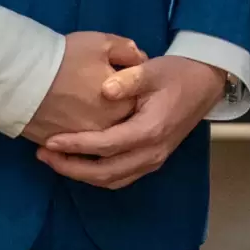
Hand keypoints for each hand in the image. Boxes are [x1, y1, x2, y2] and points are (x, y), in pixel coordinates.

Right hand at [21, 31, 145, 146]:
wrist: (19, 75)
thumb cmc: (64, 58)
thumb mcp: (103, 44)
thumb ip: (129, 53)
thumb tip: (140, 61)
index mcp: (122, 107)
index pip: (136, 105)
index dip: (128, 93)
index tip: (118, 83)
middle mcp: (105, 130)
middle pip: (117, 126)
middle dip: (112, 114)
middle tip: (97, 97)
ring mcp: (79, 142)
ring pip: (93, 141)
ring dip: (92, 132)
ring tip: (81, 113)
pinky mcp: (56, 148)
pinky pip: (69, 150)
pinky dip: (70, 142)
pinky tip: (65, 128)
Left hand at [35, 55, 229, 189]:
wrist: (205, 83)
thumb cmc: (177, 74)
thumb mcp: (153, 69)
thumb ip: (129, 78)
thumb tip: (104, 89)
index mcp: (151, 130)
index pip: (106, 146)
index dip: (76, 145)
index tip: (50, 141)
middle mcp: (152, 152)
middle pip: (105, 173)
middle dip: (71, 167)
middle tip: (44, 154)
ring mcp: (154, 159)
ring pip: (111, 180)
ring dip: (81, 174)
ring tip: (55, 160)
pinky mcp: (153, 160)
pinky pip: (120, 177)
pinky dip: (97, 175)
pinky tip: (79, 162)